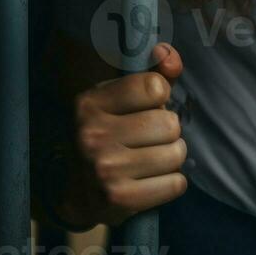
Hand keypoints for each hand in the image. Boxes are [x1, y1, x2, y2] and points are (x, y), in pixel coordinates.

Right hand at [58, 42, 188, 227]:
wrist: (78, 193)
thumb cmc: (109, 136)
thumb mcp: (119, 99)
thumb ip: (152, 73)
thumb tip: (169, 55)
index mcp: (90, 103)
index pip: (155, 87)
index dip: (159, 97)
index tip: (145, 108)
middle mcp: (93, 134)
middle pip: (170, 123)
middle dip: (167, 132)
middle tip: (147, 140)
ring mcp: (105, 169)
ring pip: (176, 153)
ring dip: (171, 158)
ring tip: (149, 160)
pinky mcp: (119, 199)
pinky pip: (176, 183)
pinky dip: (171, 183)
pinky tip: (150, 181)